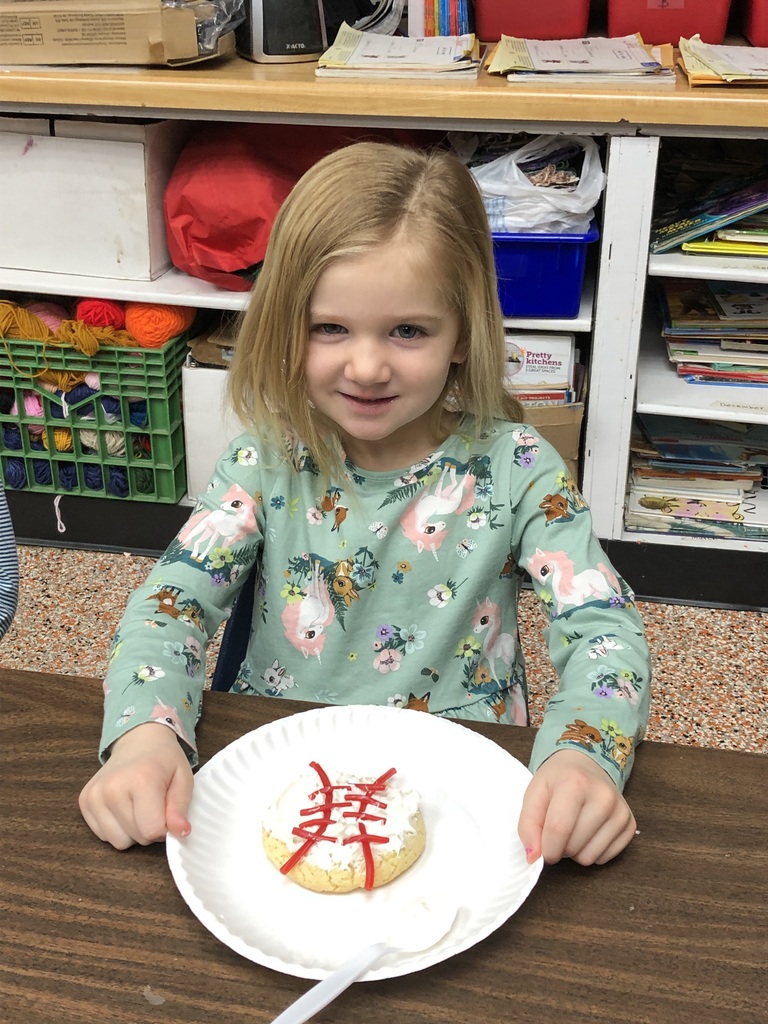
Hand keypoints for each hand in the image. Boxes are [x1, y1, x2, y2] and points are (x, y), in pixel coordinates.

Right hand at [79, 722, 193, 849]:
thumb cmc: (163, 760)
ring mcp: (94, 795)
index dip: (165, 828)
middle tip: (154, 805)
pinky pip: (103, 836)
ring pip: (118, 842)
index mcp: (141, 780)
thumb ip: (181, 808)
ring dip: (132, 831)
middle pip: (137, 837)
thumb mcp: (183, 778)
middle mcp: (112, 788)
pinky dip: (117, 828)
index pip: (152, 830)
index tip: (168, 813)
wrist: (137, 740)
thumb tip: (181, 833)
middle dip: (150, 828)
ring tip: (138, 807)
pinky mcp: (84, 801)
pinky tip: (123, 807)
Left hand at [518, 749, 635, 865]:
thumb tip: (533, 858)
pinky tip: (589, 831)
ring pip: (589, 858)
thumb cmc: (557, 780)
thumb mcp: (534, 793)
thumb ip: (527, 825)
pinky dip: (591, 851)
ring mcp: (620, 811)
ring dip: (575, 851)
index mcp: (576, 782)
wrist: (586, 764)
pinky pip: (604, 859)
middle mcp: (604, 796)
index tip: (540, 848)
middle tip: (558, 827)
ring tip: (573, 828)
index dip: (545, 847)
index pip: (558, 829)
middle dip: (559, 847)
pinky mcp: (630, 825)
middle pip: (573, 847)